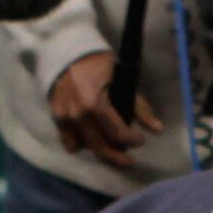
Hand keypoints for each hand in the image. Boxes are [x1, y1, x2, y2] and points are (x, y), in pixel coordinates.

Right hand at [49, 47, 162, 166]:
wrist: (67, 52)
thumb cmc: (98, 64)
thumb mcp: (122, 80)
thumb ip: (139, 107)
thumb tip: (157, 129)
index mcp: (94, 104)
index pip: (117, 134)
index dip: (132, 140)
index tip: (140, 140)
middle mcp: (77, 115)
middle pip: (100, 148)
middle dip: (118, 157)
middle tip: (130, 160)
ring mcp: (64, 118)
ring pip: (85, 147)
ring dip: (101, 150)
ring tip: (112, 146)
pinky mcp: (56, 118)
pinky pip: (69, 142)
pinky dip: (82, 144)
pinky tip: (92, 140)